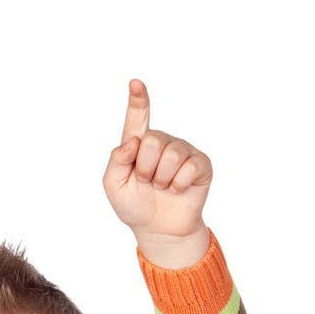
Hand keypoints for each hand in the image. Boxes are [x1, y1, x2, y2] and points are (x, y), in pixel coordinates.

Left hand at [103, 79, 211, 266]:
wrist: (158, 230)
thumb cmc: (134, 206)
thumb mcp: (114, 186)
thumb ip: (116, 160)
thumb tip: (133, 141)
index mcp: (138, 144)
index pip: (137, 118)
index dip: (138, 100)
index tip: (135, 83)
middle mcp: (161, 143)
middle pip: (152, 140)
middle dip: (145, 168)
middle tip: (147, 182)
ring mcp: (183, 151)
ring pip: (171, 155)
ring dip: (162, 179)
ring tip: (162, 187)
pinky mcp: (200, 164)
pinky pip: (189, 167)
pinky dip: (179, 185)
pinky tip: (178, 190)